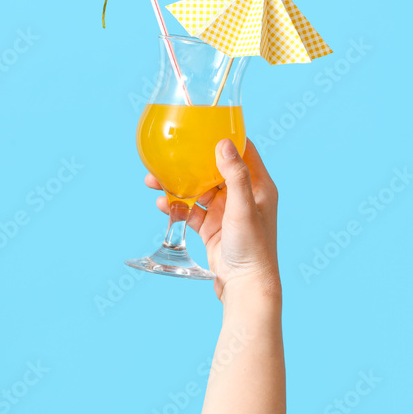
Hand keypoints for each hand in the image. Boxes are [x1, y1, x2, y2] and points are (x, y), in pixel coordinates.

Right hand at [147, 138, 278, 302]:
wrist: (245, 288)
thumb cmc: (253, 248)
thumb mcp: (243, 208)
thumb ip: (234, 176)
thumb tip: (223, 142)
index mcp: (259, 186)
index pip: (243, 151)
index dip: (226, 137)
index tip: (204, 125)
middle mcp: (243, 196)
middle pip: (214, 169)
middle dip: (190, 161)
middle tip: (169, 153)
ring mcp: (226, 212)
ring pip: (198, 190)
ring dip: (178, 184)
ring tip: (153, 180)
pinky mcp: (212, 228)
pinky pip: (191, 210)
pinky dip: (176, 206)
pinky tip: (161, 204)